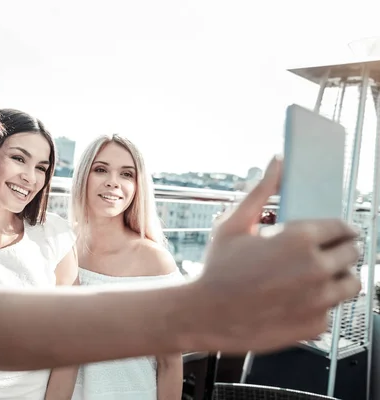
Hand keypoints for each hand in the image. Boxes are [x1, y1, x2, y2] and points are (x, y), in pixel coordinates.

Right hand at [191, 156, 360, 352]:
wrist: (205, 315)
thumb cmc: (216, 271)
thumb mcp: (233, 225)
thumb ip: (261, 191)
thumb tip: (276, 163)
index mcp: (298, 239)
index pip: (343, 227)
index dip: (338, 228)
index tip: (333, 232)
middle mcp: (315, 268)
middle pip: (352, 253)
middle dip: (340, 251)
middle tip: (320, 254)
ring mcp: (319, 299)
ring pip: (350, 283)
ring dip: (337, 278)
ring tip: (312, 278)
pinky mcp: (316, 324)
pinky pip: (332, 310)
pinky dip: (320, 305)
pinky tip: (296, 300)